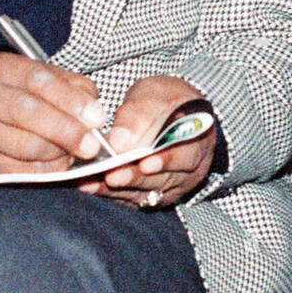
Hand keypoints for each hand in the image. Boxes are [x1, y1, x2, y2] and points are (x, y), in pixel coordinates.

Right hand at [0, 52, 106, 183]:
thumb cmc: (23, 99)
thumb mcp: (45, 80)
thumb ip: (73, 87)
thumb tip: (94, 109)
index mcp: (0, 69)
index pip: (37, 80)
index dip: (70, 99)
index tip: (97, 117)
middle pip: (27, 113)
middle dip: (66, 130)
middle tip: (93, 145)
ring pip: (25, 146)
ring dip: (59, 153)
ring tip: (77, 153)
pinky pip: (21, 171)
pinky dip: (48, 171)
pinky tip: (60, 164)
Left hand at [78, 75, 215, 208]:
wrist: (170, 112)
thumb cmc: (164, 100)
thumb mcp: (155, 94)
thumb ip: (139, 114)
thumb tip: (118, 142)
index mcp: (199, 139)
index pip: (187, 154)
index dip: (167, 160)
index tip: (145, 163)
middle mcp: (192, 168)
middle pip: (165, 179)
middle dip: (136, 178)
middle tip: (113, 175)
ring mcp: (174, 184)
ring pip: (147, 192)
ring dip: (119, 189)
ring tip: (92, 182)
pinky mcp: (155, 195)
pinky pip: (134, 198)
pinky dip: (112, 193)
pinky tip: (91, 186)